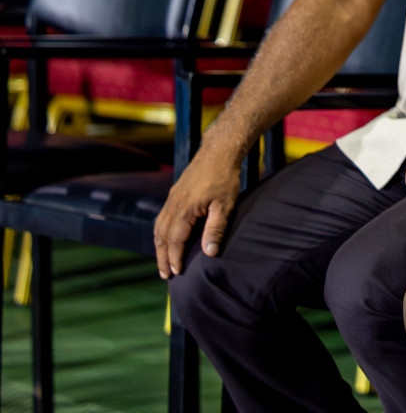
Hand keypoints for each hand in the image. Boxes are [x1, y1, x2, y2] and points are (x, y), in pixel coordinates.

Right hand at [153, 150, 241, 278]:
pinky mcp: (174, 194)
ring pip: (159, 227)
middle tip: (165, 274)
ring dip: (159, 246)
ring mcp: (172, 199)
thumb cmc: (224, 178)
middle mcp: (173, 205)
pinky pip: (162, 218)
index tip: (176, 273)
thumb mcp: (225, 205)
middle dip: (162, 257)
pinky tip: (166, 238)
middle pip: (161, 237)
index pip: (175, 241)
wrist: (218, 152)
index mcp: (184, 210)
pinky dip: (161, 232)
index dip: (174, 258)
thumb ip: (216, 229)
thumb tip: (210, 253)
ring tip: (163, 261)